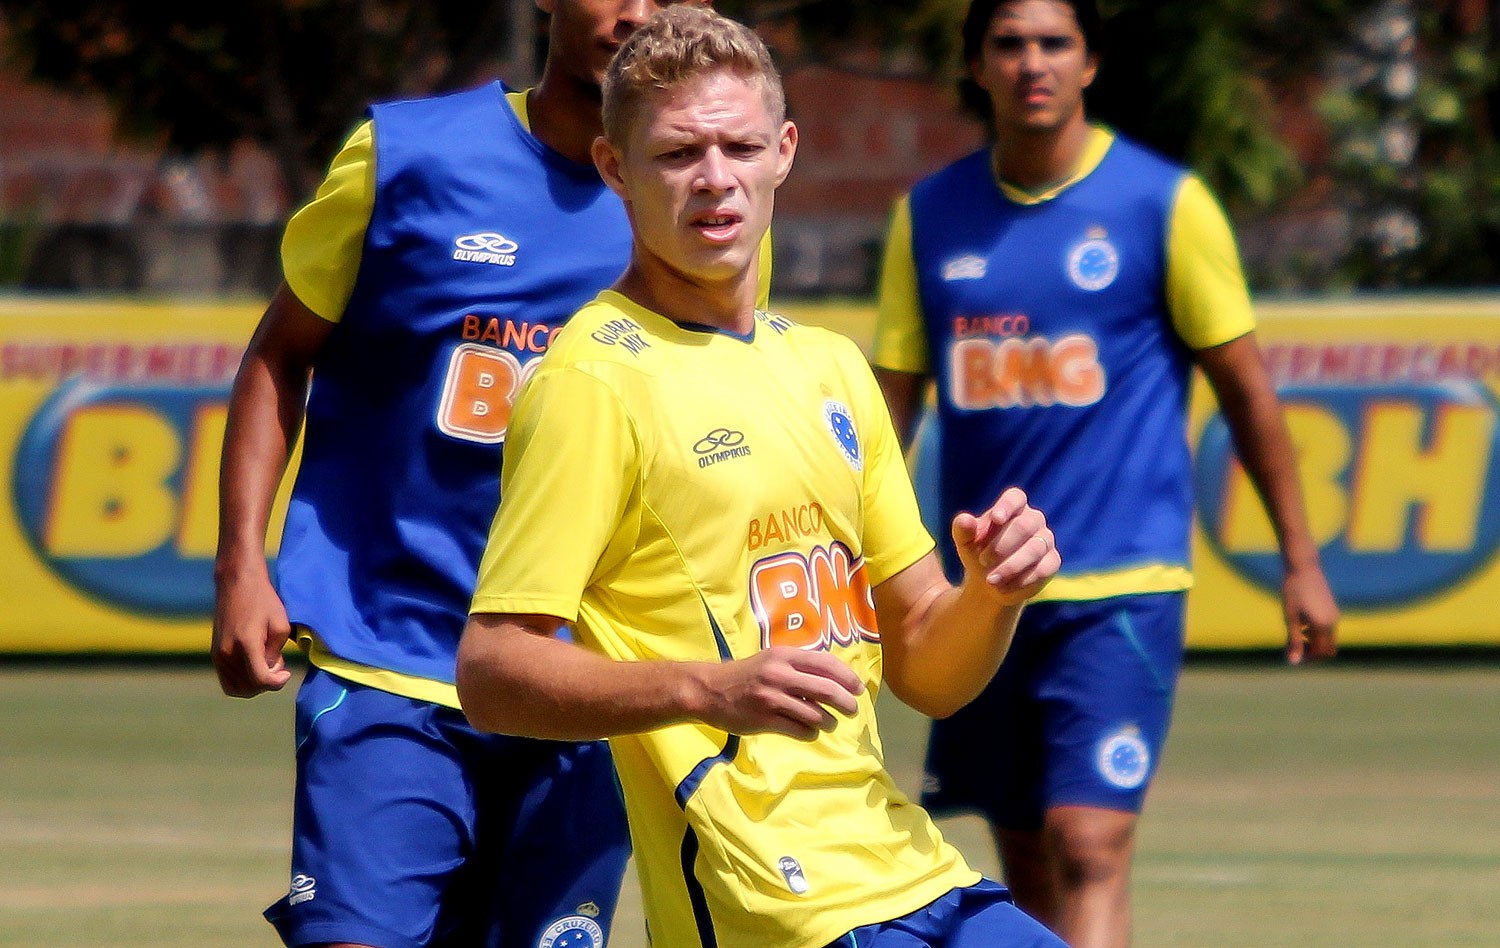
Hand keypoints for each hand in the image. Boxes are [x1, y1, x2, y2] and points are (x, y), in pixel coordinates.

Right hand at [211, 565, 293, 697]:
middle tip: (277, 664)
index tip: (287, 673)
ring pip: (236, 689)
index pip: (260, 680)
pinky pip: (227, 681)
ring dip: (254, 684)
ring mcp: (217, 655)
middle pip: (248, 689)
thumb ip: (276, 653)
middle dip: (266, 683)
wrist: (236, 583)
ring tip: (266, 663)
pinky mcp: (214, 654)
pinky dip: (243, 681)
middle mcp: (226, 654)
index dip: (277, 682)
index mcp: (245, 645)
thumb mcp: (281, 625)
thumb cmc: (263, 601)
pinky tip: (255, 664)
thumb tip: (268, 670)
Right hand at [696, 647, 864, 740]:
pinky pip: (800, 731)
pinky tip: (809, 731)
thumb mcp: (772, 660)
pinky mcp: (764, 720)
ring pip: (816, 714)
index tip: (858, 688)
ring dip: (829, 722)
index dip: (847, 677)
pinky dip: (811, 733)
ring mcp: (771, 698)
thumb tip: (836, 679)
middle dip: (846, 702)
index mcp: (784, 655)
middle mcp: (779, 674)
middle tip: (851, 710)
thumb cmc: (747, 675)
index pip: (826, 663)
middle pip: (826, 690)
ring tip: (829, 723)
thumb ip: (799, 665)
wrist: (710, 690)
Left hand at [952, 486, 1059, 605]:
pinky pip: (1043, 569)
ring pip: (1035, 548)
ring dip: (1011, 566)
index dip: (1007, 506)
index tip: (995, 519)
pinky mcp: (1052, 562)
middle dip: (1001, 545)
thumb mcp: (965, 542)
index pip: (1015, 498)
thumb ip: (963, 529)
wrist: (990, 581)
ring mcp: (1045, 540)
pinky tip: (1004, 587)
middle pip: (1024, 526)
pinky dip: (1021, 580)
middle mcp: (1034, 520)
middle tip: (983, 560)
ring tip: (990, 580)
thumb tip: (964, 520)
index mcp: (1013, 507)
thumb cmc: (978, 553)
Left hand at [1282, 565, 1337, 664]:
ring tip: (1294, 633)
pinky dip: (1315, 632)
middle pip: (1327, 648)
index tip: (1291, 653)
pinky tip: (1301, 623)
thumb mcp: (1290, 618)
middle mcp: (1333, 621)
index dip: (1307, 658)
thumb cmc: (1293, 591)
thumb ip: (1294, 641)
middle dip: (1312, 652)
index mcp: (1324, 626)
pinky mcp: (1331, 608)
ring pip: (1327, 638)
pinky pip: (1326, 628)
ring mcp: (1334, 614)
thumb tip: (1293, 662)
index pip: (1321, 653)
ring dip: (1313, 641)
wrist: (1302, 566)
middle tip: (1292, 646)